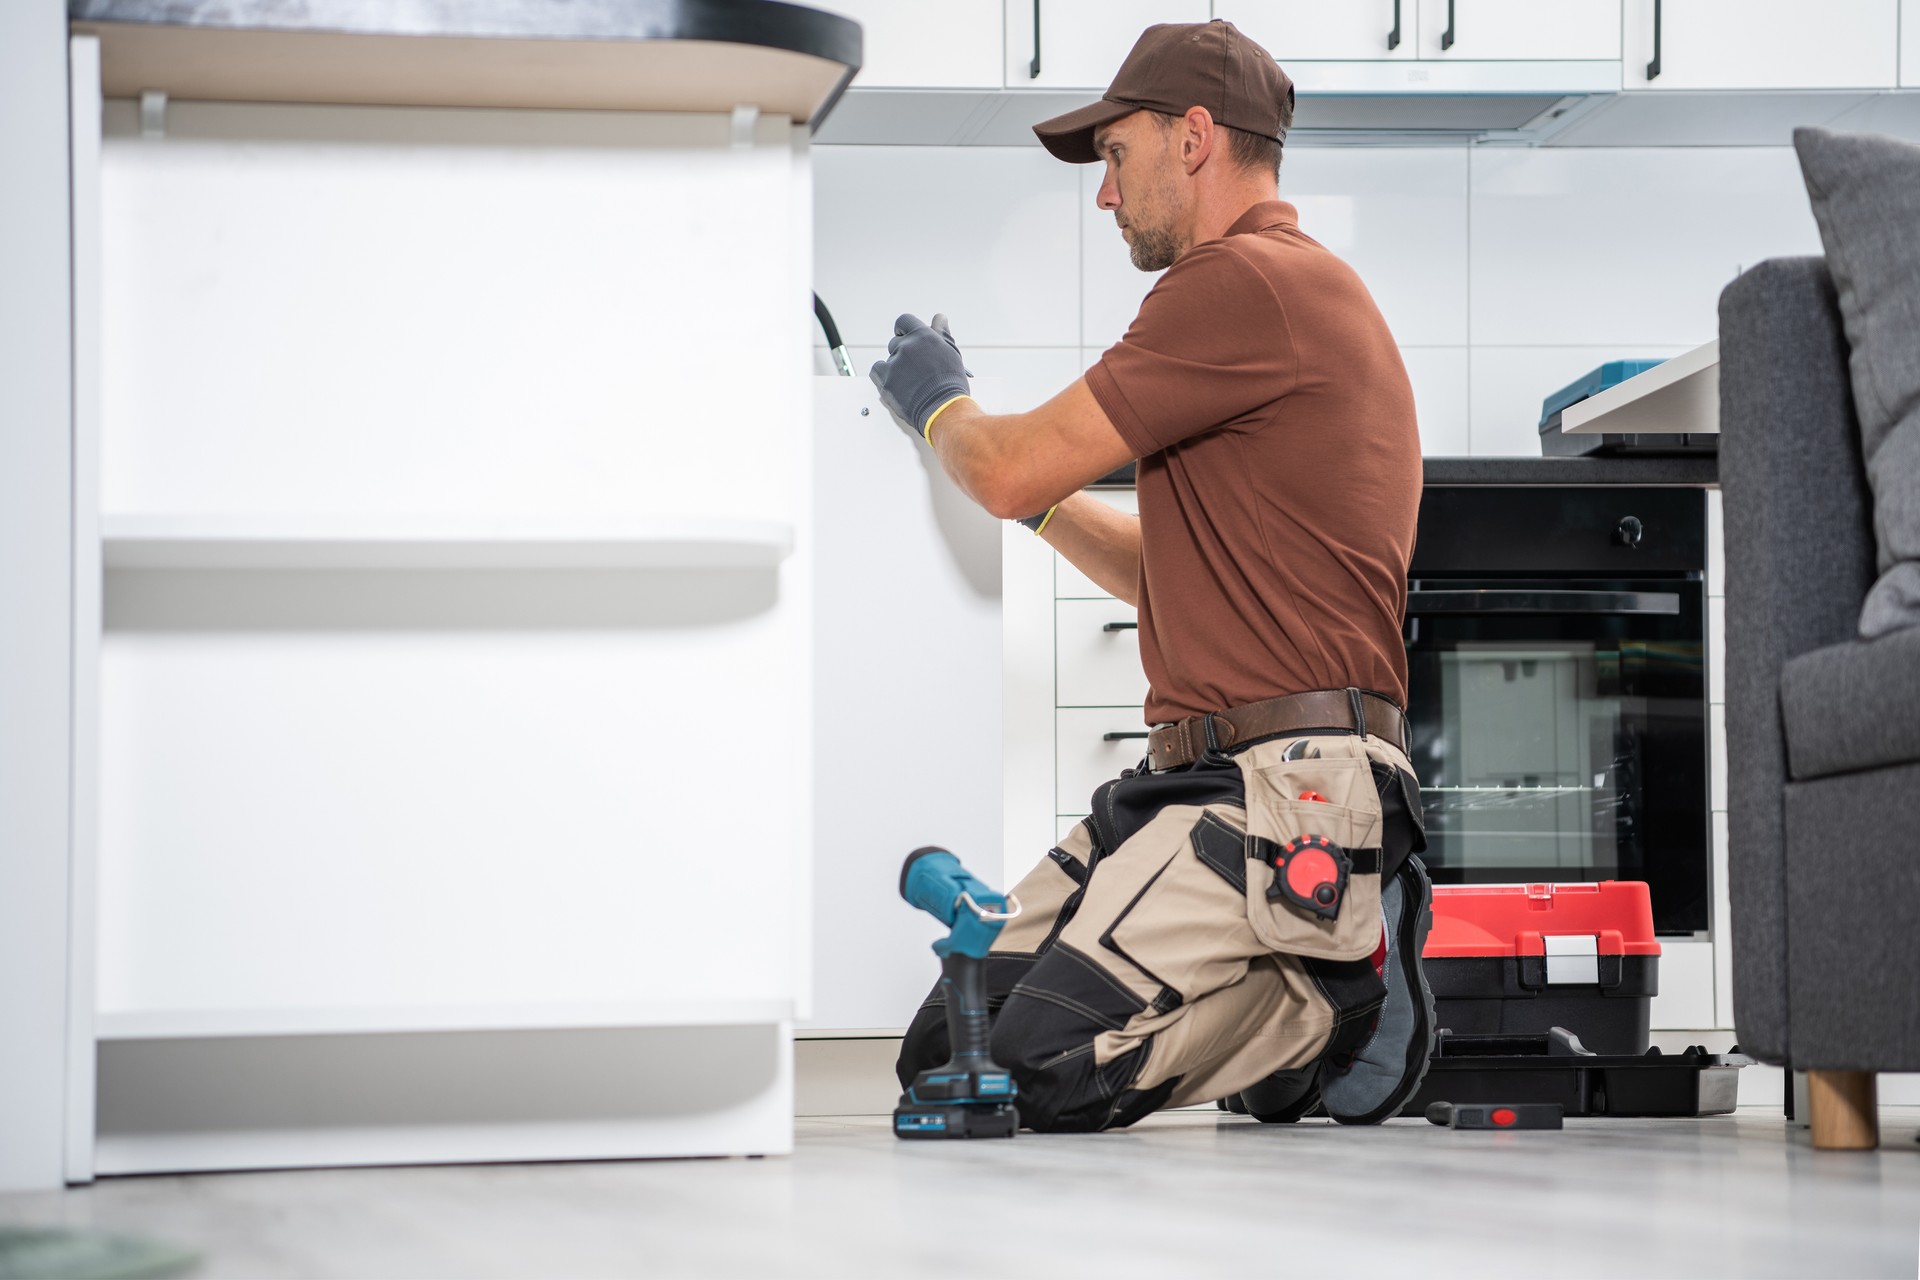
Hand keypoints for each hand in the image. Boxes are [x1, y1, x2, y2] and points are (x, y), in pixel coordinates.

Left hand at [869, 312, 971, 441]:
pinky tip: (895, 383)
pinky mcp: (885, 379)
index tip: (907, 338)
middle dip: (904, 352)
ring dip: (896, 366)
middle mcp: (907, 346)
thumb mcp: (951, 353)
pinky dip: (883, 375)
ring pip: (889, 358)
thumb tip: (939, 318)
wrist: (943, 409)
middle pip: (896, 342)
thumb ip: (941, 333)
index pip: (904, 321)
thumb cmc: (950, 384)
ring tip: (911, 381)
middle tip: (916, 368)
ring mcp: (895, 363)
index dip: (905, 330)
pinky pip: (876, 370)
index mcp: (924, 336)